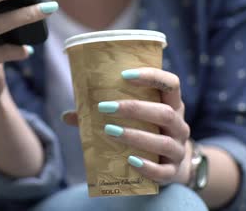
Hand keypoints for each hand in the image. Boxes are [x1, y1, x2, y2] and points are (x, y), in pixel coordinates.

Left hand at [62, 67, 191, 184]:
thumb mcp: (134, 120)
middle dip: (135, 109)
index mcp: (172, 105)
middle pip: (165, 113)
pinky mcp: (173, 172)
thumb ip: (103, 115)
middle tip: (105, 107)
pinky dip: (147, 166)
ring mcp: (178, 149)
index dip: (152, 76)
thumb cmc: (147, 133)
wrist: (170, 165)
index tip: (125, 75)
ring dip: (135, 135)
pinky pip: (163, 170)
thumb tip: (66, 115)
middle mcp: (179, 125)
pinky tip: (130, 160)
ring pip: (163, 142)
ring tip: (110, 131)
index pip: (171, 83)